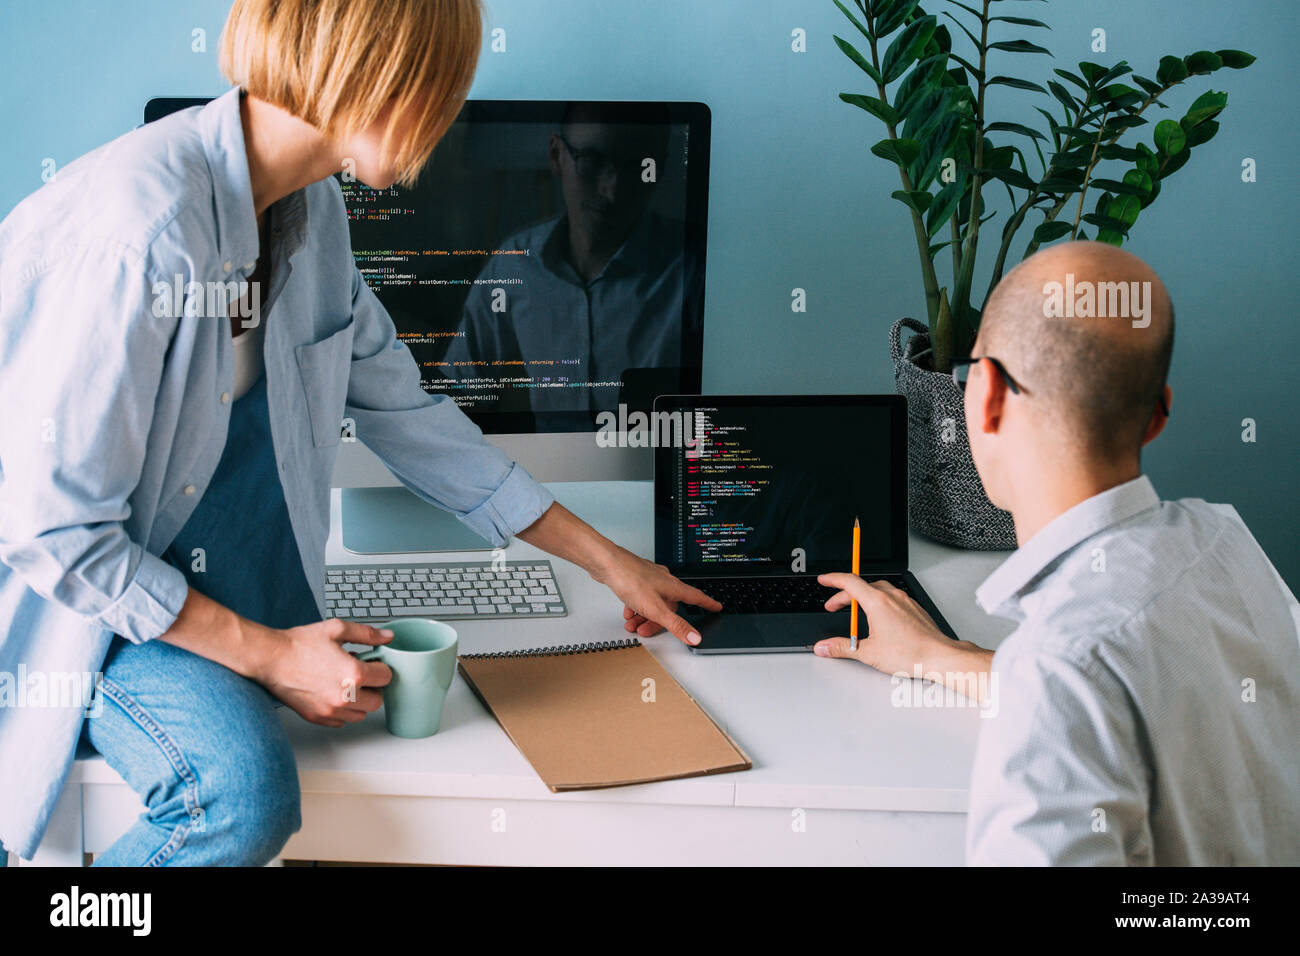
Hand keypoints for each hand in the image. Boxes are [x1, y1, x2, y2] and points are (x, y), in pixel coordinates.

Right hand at [256, 618, 393, 727]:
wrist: (271, 658)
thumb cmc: (300, 644)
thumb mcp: (337, 629)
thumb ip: (367, 634)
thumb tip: (387, 637)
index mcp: (353, 675)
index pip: (386, 678)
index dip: (381, 667)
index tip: (373, 663)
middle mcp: (344, 697)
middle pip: (377, 701)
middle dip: (373, 687)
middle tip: (362, 675)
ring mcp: (330, 710)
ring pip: (361, 714)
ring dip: (360, 701)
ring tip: (346, 684)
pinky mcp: (317, 717)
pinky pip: (342, 721)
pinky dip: (343, 710)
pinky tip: (334, 693)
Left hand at [595, 546, 721, 645]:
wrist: (607, 564)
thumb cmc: (631, 579)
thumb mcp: (656, 609)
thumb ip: (676, 625)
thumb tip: (695, 637)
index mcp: (674, 587)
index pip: (697, 597)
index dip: (708, 604)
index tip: (716, 607)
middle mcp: (664, 581)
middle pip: (670, 605)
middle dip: (659, 621)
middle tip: (647, 631)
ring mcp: (650, 578)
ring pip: (653, 602)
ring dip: (644, 616)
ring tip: (633, 625)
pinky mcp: (636, 579)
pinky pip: (641, 597)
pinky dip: (636, 608)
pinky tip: (627, 613)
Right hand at [813, 573, 985, 677]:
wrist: (939, 656)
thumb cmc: (910, 653)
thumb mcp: (868, 652)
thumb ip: (842, 647)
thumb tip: (824, 647)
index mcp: (877, 602)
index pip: (849, 582)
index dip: (833, 579)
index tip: (824, 580)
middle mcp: (891, 596)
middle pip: (861, 586)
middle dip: (844, 595)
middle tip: (834, 606)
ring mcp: (904, 600)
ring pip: (878, 589)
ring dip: (862, 596)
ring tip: (856, 611)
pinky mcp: (913, 608)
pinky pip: (892, 597)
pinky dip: (879, 601)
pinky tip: (878, 617)